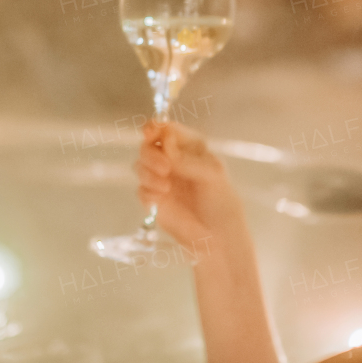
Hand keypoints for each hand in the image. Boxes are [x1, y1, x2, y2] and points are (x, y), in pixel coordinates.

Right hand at [135, 120, 243, 256]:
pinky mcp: (154, 199)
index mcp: (189, 147)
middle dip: (151, 154)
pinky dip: (148, 192)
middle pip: (148, 146)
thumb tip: (165, 142)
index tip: (150, 132)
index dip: (155, 127)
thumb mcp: (212, 174)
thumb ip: (187, 159)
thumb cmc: (221, 200)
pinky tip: (161, 198)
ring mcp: (161, 179)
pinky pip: (140, 189)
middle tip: (165, 168)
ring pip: (140, 165)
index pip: (167, 130)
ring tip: (166, 187)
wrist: (217, 235)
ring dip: (148, 174)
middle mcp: (172, 160)